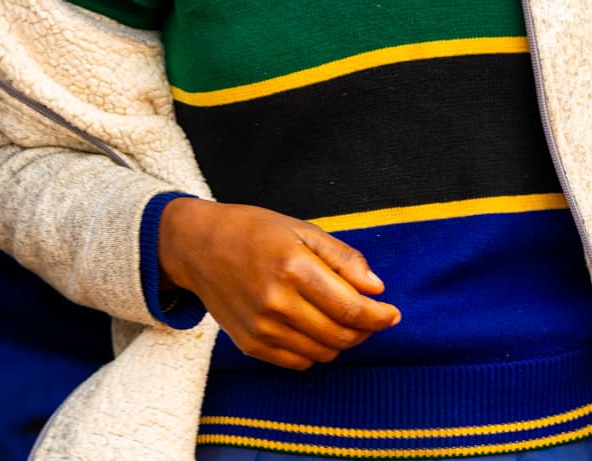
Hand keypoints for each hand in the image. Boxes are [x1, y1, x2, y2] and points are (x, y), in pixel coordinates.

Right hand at [159, 197, 400, 369]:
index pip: (350, 307)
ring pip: (323, 352)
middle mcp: (276, 301)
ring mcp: (261, 327)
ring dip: (343, 341)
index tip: (393, 313)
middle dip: (366, 330)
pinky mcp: (250, 344)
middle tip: (373, 317)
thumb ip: (342, 258)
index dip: (379, 316)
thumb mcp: (301, 229)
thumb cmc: (253, 231)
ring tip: (344, 321)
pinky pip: (298, 362)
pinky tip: (316, 329)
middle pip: (340, 335)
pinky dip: (317, 351)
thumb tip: (376, 288)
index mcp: (292, 266)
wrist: (198, 247)